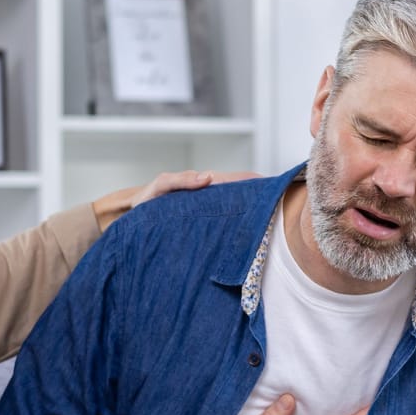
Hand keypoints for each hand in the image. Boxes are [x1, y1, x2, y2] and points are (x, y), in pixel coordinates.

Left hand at [91, 170, 260, 230]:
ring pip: (236, 211)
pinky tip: (251, 237)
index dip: (255, 181)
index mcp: (205, 185)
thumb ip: (181, 180)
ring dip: (253, 214)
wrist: (131, 219)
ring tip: (275, 222)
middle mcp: (211, 198)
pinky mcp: (204, 228)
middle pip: (242, 195)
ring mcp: (209, 214)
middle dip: (262, 199)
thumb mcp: (160, 187)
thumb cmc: (145, 201)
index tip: (274, 185)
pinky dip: (239, 228)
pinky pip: (225, 227)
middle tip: (284, 204)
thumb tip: (209, 177)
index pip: (236, 180)